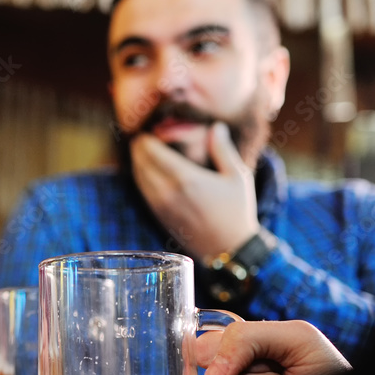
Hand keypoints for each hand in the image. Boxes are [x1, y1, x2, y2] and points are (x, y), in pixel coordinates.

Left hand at [131, 122, 259, 258]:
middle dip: (139, 147)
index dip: (146, 139)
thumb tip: (215, 126)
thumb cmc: (237, 211)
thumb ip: (223, 149)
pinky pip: (142, 190)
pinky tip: (146, 169)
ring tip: (142, 149)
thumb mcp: (237, 176)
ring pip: (138, 177)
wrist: (228, 248)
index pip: (153, 152)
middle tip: (142, 136)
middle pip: (141, 163)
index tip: (148, 128)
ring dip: (137, 161)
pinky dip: (140, 176)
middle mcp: (168, 192)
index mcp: (186, 179)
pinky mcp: (158, 215)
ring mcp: (160, 206)